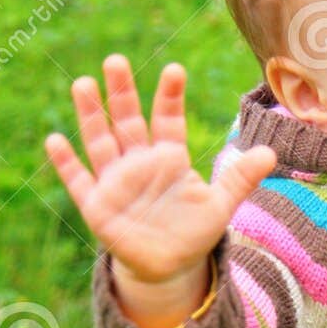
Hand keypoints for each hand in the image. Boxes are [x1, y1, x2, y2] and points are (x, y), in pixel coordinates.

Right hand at [44, 56, 276, 283]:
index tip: (175, 71)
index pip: (167, 119)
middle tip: (115, 60)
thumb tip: (271, 153)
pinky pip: (79, 181)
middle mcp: (139, 163)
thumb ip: (240, 178)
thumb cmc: (192, 231)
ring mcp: (116, 182)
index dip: (170, 97)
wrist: (169, 267)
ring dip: (91, 116)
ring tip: (83, 84)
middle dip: (122, 93)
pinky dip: (68, 163)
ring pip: (101, 143)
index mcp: (168, 158)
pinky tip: (55, 140)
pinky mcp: (97, 206)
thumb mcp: (219, 204)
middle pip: (128, 121)